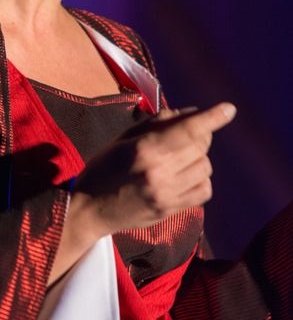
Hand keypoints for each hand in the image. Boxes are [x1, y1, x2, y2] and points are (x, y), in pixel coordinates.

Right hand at [73, 102, 236, 236]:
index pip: (188, 130)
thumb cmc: (103, 168)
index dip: (212, 118)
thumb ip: (157, 124)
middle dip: (200, 135)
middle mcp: (159, 172)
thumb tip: (190, 112)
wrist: (89, 210)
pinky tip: (186, 176)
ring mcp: (167, 194)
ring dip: (199, 158)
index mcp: (145, 149)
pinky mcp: (171, 210)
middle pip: (200, 147)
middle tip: (188, 133)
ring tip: (181, 157)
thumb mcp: (124, 139)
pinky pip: (204, 191)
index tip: (229, 109)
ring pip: (205, 168)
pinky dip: (200, 179)